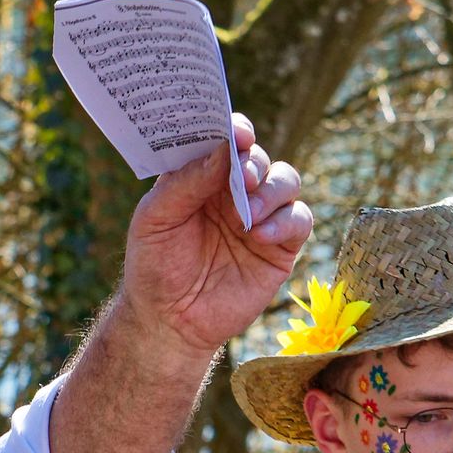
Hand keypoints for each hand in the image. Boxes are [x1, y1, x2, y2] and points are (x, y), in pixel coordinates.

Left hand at [119, 114, 311, 361]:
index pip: (226, 140)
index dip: (235, 130)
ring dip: (271, 191)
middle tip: (242, 180)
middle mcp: (235, 190)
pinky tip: (260, 236)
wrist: (167, 322)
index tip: (237, 135)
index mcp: (204, 175)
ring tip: (247, 216)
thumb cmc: (154, 267)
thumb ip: (184, 182)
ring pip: (285, 181)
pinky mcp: (279, 246)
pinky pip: (299, 219)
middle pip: (259, 158)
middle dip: (253, 164)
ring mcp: (260, 215)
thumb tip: (223, 148)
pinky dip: (285, 221)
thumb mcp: (155, 220)